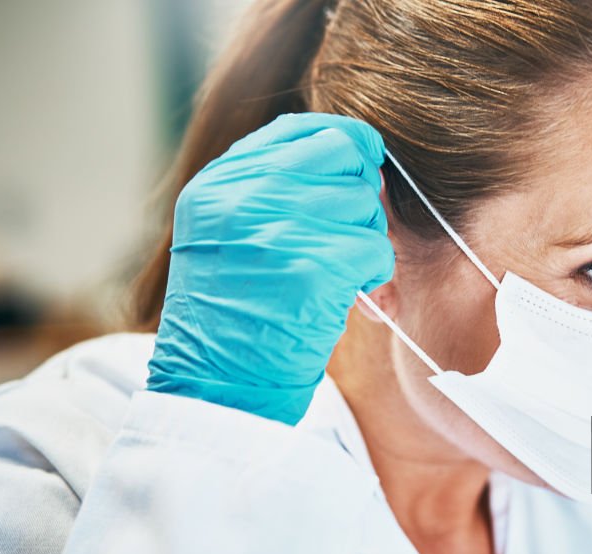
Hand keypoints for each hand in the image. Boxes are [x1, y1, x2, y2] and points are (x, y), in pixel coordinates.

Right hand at [147, 113, 392, 424]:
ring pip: (365, 204)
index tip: (360, 164)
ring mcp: (275, 229)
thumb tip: (351, 148)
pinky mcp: (310, 269)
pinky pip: (376, 249)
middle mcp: (242, 196)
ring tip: (335, 275)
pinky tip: (348, 295)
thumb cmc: (234, 315)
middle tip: (345, 237)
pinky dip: (374, 276)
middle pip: (343, 156)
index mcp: (219, 183)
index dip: (344, 144)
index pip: (300, 129)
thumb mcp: (228, 235)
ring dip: (365, 242)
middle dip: (359, 194)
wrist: (215, 386)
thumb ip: (273, 187)